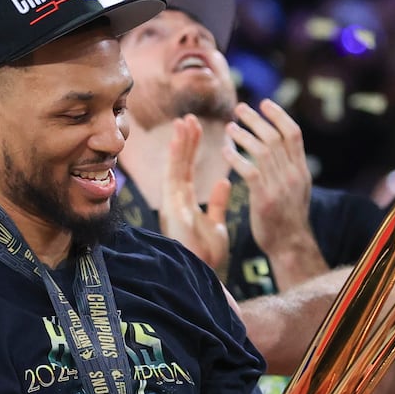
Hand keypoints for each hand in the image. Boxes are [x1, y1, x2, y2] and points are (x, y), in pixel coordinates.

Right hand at [157, 115, 230, 274]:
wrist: (204, 276)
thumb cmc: (207, 257)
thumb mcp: (216, 225)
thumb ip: (217, 203)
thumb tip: (223, 181)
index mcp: (185, 203)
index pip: (187, 170)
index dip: (191, 148)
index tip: (196, 128)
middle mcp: (175, 201)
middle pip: (179, 164)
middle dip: (184, 140)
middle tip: (189, 117)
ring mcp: (172, 205)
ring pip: (175, 167)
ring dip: (179, 144)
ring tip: (185, 121)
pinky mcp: (172, 209)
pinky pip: (174, 179)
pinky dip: (175, 159)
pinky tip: (179, 141)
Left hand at [223, 100, 325, 285]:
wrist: (289, 246)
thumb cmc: (288, 218)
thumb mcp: (297, 189)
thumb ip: (290, 167)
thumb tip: (282, 146)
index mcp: (301, 170)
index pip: (293, 133)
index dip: (279, 115)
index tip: (265, 103)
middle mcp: (293, 174)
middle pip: (275, 137)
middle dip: (256, 119)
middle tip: (239, 108)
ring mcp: (280, 186)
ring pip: (262, 150)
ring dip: (243, 135)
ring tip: (229, 126)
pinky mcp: (265, 198)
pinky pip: (249, 171)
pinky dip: (236, 157)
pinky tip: (224, 151)